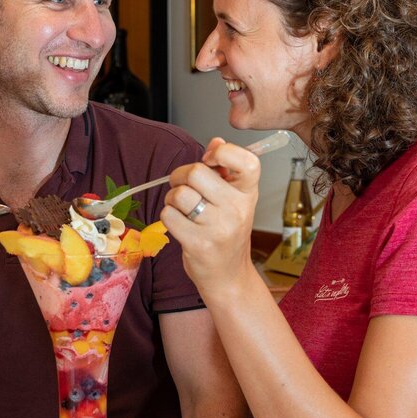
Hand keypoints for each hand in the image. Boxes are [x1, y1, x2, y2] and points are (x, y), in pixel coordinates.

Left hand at [162, 138, 261, 297]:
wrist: (228, 276)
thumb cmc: (227, 233)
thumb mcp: (233, 199)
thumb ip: (224, 169)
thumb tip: (216, 141)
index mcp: (248, 192)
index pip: (247, 160)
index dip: (222, 152)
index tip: (210, 158)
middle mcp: (237, 209)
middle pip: (196, 172)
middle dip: (181, 176)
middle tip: (183, 186)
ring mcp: (219, 227)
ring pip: (179, 194)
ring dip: (172, 198)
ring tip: (181, 208)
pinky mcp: (199, 244)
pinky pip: (169, 215)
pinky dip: (168, 217)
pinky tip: (180, 224)